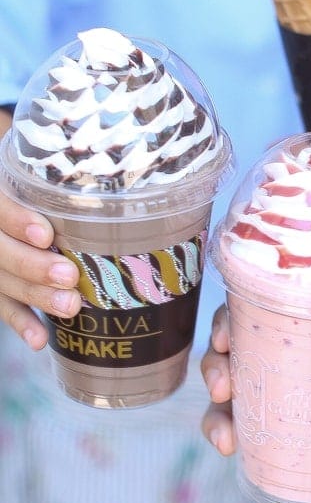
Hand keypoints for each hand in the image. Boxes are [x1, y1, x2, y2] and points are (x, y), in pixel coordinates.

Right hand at [0, 190, 80, 347]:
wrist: (21, 209)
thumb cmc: (55, 186)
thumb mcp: (50, 178)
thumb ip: (62, 184)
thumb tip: (107, 162)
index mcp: (1, 192)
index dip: (16, 220)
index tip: (45, 234)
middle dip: (33, 265)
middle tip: (68, 276)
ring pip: (1, 280)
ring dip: (34, 296)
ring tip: (69, 307)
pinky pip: (3, 305)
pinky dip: (21, 322)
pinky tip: (39, 339)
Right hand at [200, 298, 310, 452]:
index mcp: (303, 305)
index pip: (251, 303)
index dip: (228, 318)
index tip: (226, 337)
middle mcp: (283, 337)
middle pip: (230, 346)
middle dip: (215, 368)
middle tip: (224, 389)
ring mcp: (283, 376)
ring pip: (231, 390)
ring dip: (216, 413)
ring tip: (226, 441)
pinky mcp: (292, 411)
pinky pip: (250, 422)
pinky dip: (234, 435)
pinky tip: (233, 453)